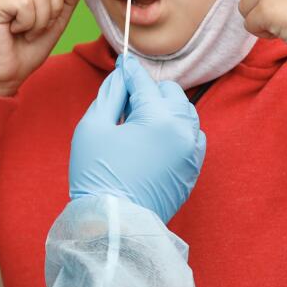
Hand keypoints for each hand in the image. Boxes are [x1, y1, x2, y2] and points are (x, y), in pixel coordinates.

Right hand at [0, 0, 84, 96]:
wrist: (4, 74)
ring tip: (27, 31)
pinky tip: (15, 30)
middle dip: (54, 6)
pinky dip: (28, 22)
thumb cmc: (25, 50)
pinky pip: (26, 2)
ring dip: (41, 19)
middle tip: (39, 26)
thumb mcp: (55, 24)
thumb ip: (65, 1)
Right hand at [69, 55, 205, 222]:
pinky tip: (156, 138)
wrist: (114, 224)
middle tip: (126, 102)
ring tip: (140, 121)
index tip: (122, 63)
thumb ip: (110, 94)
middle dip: (150, 91)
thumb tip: (122, 76)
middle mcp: (184, 132)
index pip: (144, 83)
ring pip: (185, 113)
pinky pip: (192, 136)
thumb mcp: (93, 127)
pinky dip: (178, 129)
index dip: (129, 72)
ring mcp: (192, 152)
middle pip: (171, 93)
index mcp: (160, 119)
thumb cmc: (97, 175)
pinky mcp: (193, 169)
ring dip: (166, 109)